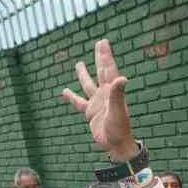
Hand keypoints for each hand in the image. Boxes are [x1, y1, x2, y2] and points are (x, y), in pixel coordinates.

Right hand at [62, 39, 137, 161]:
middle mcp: (104, 94)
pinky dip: (72, 97)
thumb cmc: (119, 129)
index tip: (103, 42)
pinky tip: (65, 91)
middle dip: (100, 57)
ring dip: (84, 74)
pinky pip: (79, 102)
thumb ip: (118, 94)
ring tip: (78, 64)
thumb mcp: (118, 111)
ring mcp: (97, 103)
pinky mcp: (90, 113)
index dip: (106, 55)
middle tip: (100, 43)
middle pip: (101, 71)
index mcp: (112, 91)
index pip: (108, 69)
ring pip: (88, 85)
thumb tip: (123, 78)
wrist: (116, 144)